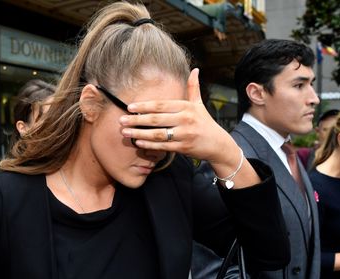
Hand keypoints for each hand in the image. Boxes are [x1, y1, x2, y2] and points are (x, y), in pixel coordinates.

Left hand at [119, 68, 236, 163]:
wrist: (218, 145)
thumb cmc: (206, 123)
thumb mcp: (200, 105)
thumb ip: (193, 88)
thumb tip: (195, 69)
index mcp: (187, 107)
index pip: (162, 105)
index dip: (144, 106)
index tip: (129, 107)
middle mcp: (185, 120)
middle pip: (157, 119)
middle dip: (137, 120)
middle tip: (121, 120)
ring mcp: (184, 135)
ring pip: (158, 134)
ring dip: (139, 133)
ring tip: (125, 132)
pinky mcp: (183, 148)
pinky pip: (163, 146)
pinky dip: (149, 145)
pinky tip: (138, 142)